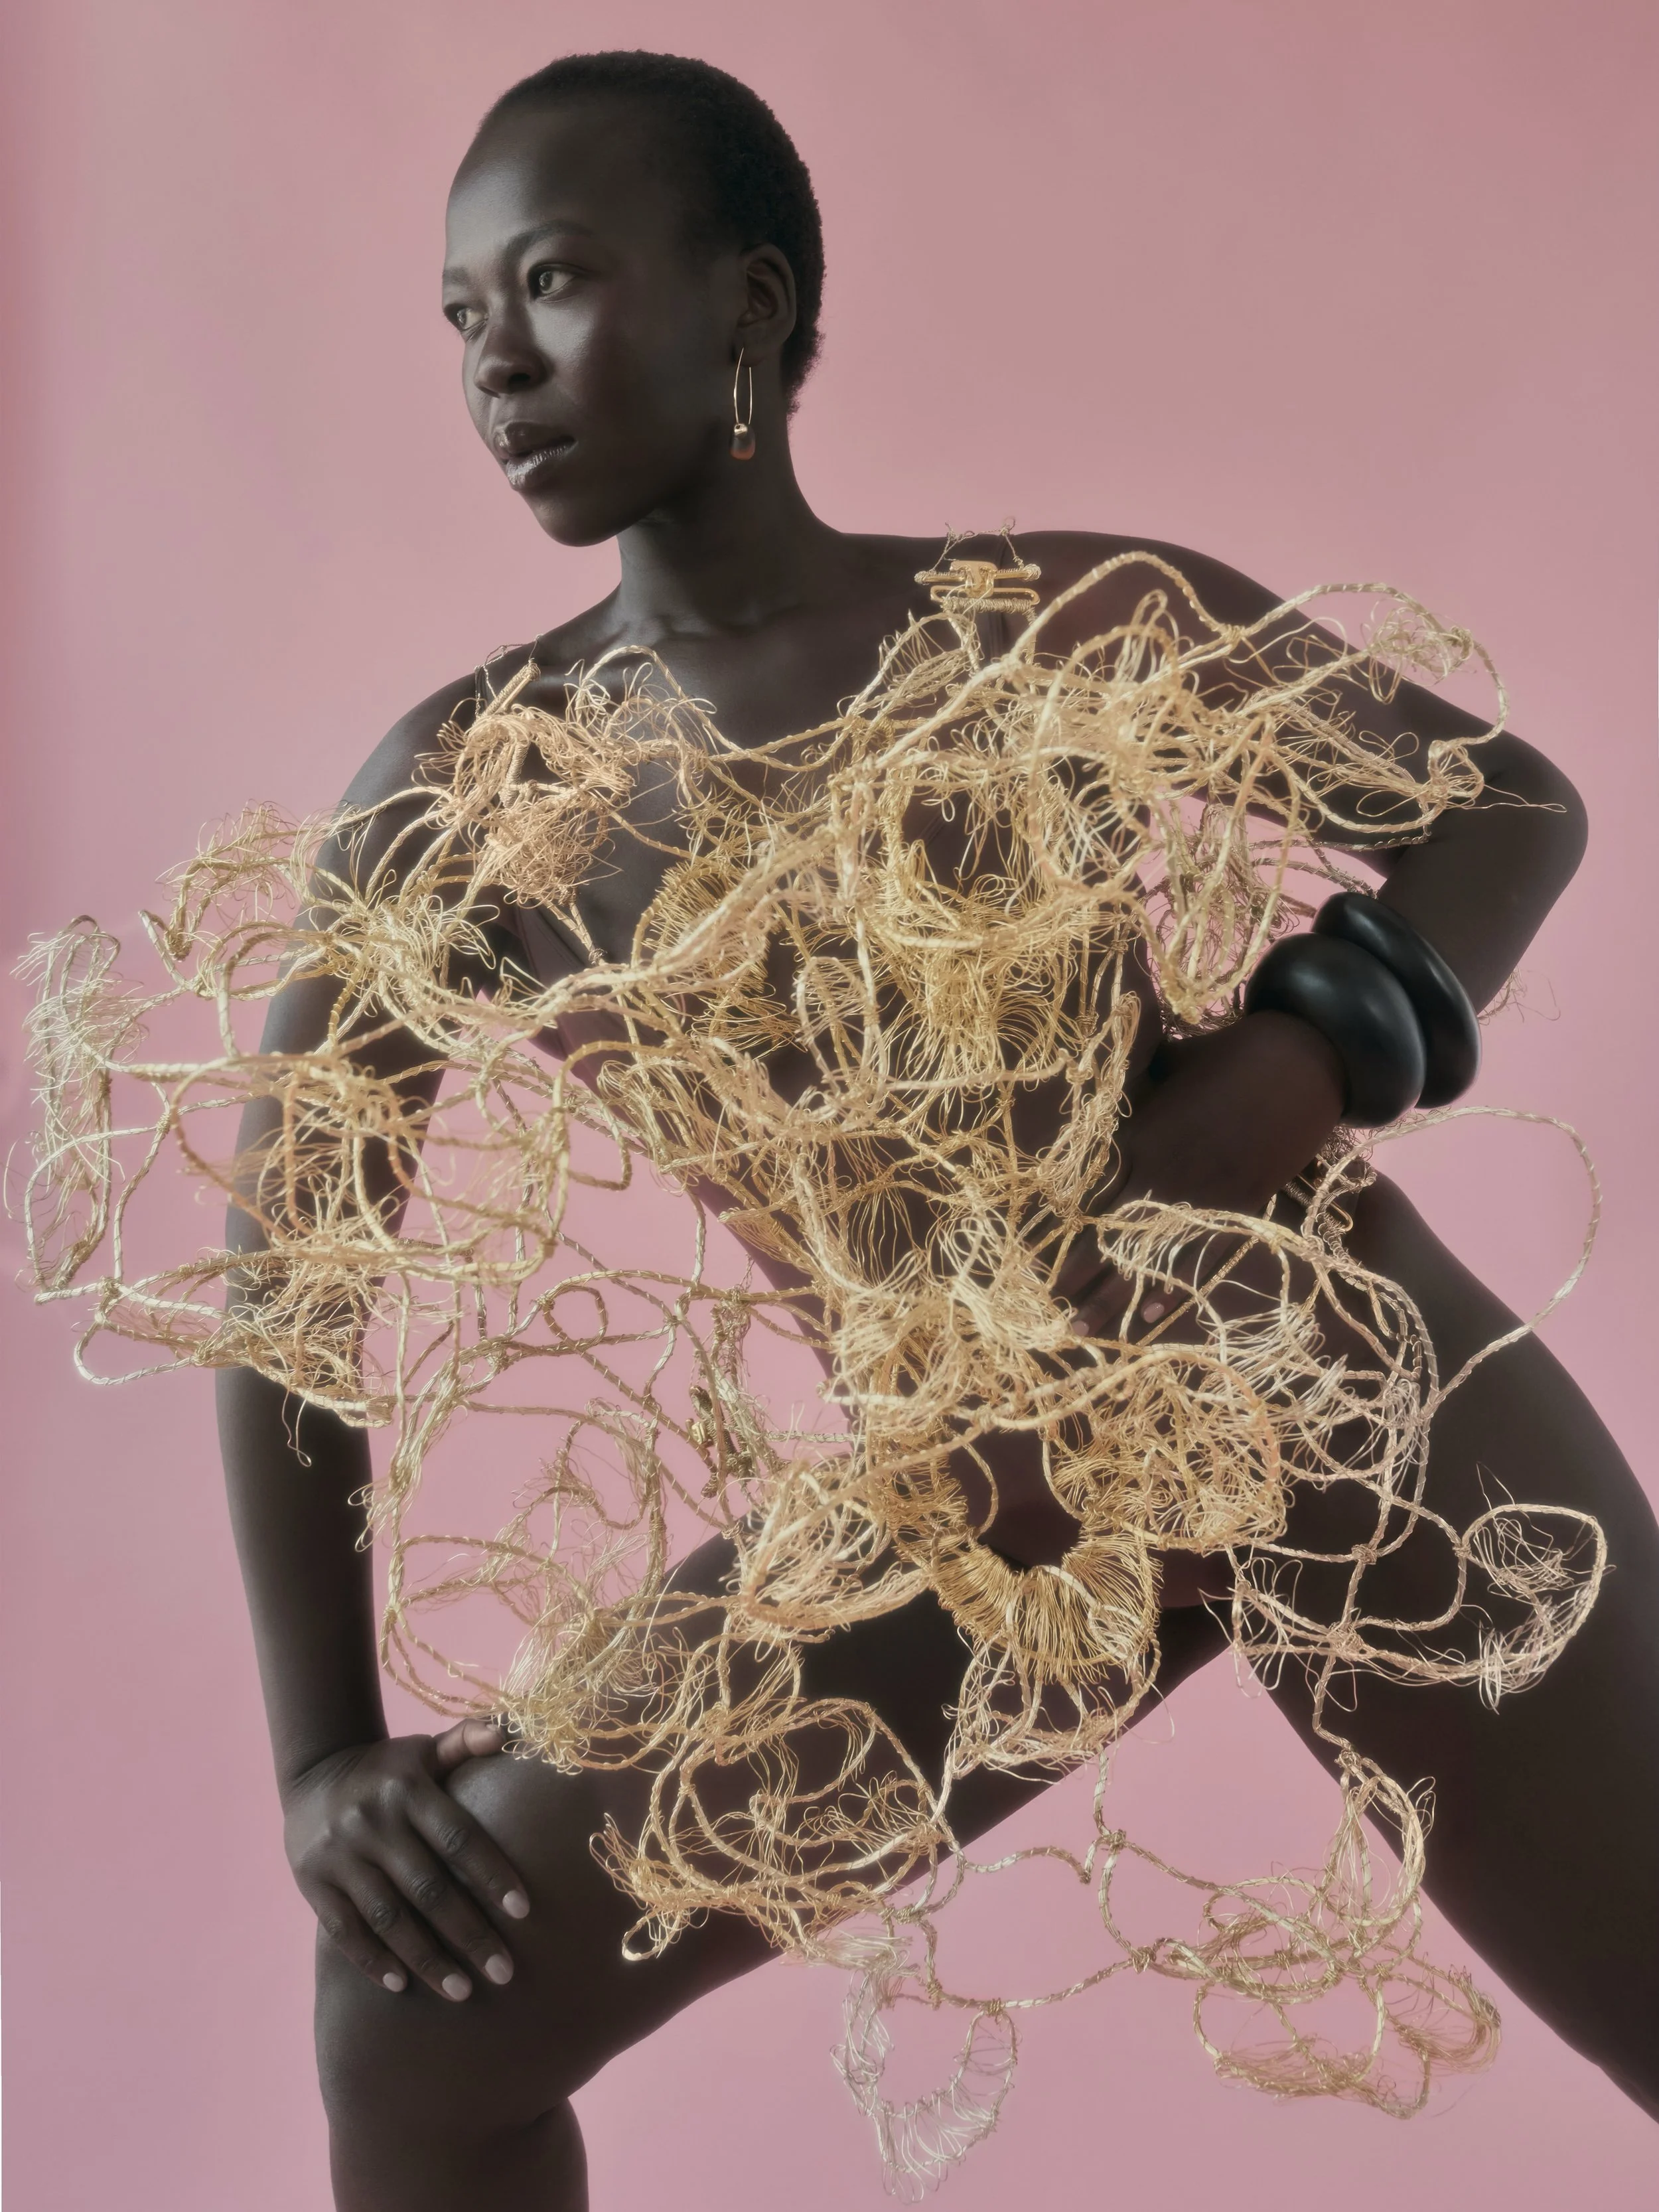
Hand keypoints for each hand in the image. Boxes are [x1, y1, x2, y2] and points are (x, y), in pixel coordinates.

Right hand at [283, 1719, 529, 1999]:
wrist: (314, 1773)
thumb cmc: (391, 1771)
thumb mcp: (426, 1750)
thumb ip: (466, 1741)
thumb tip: (509, 1728)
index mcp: (408, 1788)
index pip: (459, 1838)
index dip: (492, 1875)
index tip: (525, 1912)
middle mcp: (373, 1821)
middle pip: (429, 1888)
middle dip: (470, 1933)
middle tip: (505, 1972)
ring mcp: (339, 1854)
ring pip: (389, 1918)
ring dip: (427, 1959)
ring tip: (463, 1993)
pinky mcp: (312, 1882)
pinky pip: (345, 1930)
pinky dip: (373, 1961)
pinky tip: (402, 1986)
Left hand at [1063, 1007, 1345, 1338]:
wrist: (1295, 1064)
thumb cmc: (1225, 1055)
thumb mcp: (1167, 1065)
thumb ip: (1136, 1078)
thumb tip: (1104, 1062)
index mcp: (1140, 1137)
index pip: (1093, 1198)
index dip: (1069, 1235)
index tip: (1041, 1268)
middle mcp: (1162, 1173)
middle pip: (1112, 1236)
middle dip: (1084, 1278)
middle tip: (1058, 1317)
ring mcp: (1199, 1194)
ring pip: (1150, 1254)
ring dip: (1118, 1295)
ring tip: (1088, 1329)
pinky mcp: (1237, 1205)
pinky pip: (1199, 1254)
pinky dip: (1174, 1285)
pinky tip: (1149, 1316)